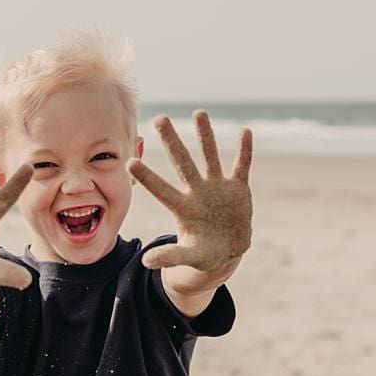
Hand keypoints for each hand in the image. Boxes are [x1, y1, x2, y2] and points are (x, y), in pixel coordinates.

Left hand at [128, 111, 253, 271]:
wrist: (229, 249)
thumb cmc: (205, 253)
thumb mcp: (189, 256)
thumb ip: (170, 256)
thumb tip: (146, 262)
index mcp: (184, 208)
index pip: (162, 190)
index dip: (148, 178)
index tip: (130, 162)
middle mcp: (198, 191)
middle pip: (182, 162)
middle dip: (172, 141)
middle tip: (160, 119)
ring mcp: (218, 187)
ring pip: (210, 156)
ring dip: (206, 135)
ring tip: (199, 113)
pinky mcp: (237, 187)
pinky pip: (241, 166)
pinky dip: (245, 151)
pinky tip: (245, 132)